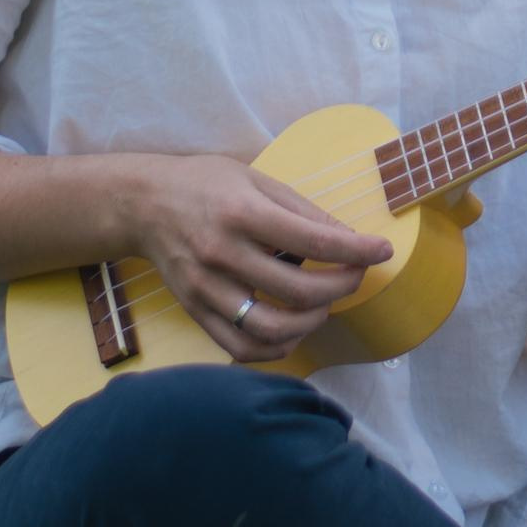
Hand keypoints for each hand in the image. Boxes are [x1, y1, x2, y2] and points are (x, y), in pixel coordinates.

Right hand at [121, 152, 393, 363]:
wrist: (144, 205)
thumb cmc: (207, 184)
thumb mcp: (257, 180)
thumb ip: (302, 211)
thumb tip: (348, 239)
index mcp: (244, 213)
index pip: (313, 242)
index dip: (356, 250)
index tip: (382, 251)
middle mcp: (224, 254)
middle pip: (298, 290)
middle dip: (340, 287)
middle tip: (355, 275)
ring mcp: (206, 289)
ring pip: (271, 328)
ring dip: (311, 322)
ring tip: (324, 305)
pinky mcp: (195, 312)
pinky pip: (240, 347)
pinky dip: (275, 347)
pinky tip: (292, 329)